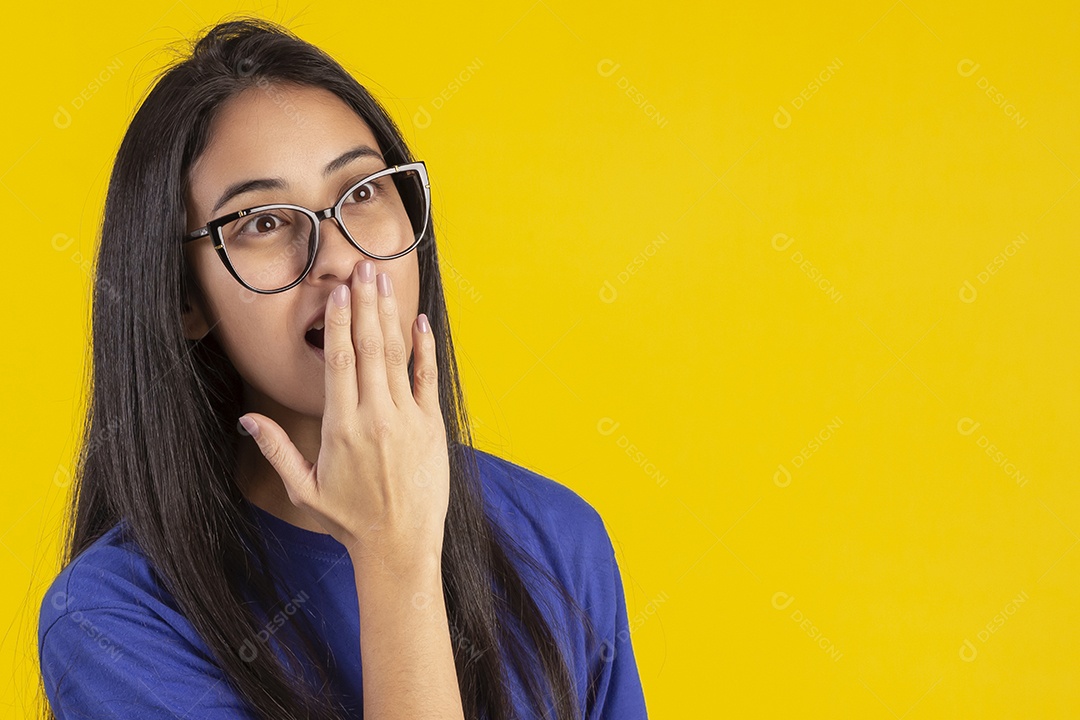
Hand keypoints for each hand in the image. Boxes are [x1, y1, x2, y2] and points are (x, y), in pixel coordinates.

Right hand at [239, 259, 448, 569]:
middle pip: (369, 348)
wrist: (400, 546)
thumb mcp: (304, 488)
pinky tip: (419, 321)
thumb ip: (275, 449)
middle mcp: (375, 417)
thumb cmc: (349, 520)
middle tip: (361, 268)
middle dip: (365, 304)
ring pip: (396, 356)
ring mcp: (406, 419)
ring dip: (390, 315)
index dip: (339, 323)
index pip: (339, 363)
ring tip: (383, 280)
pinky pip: (427, 378)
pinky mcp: (431, 426)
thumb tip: (245, 419)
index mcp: (340, 428)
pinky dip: (424, 348)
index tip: (337, 291)